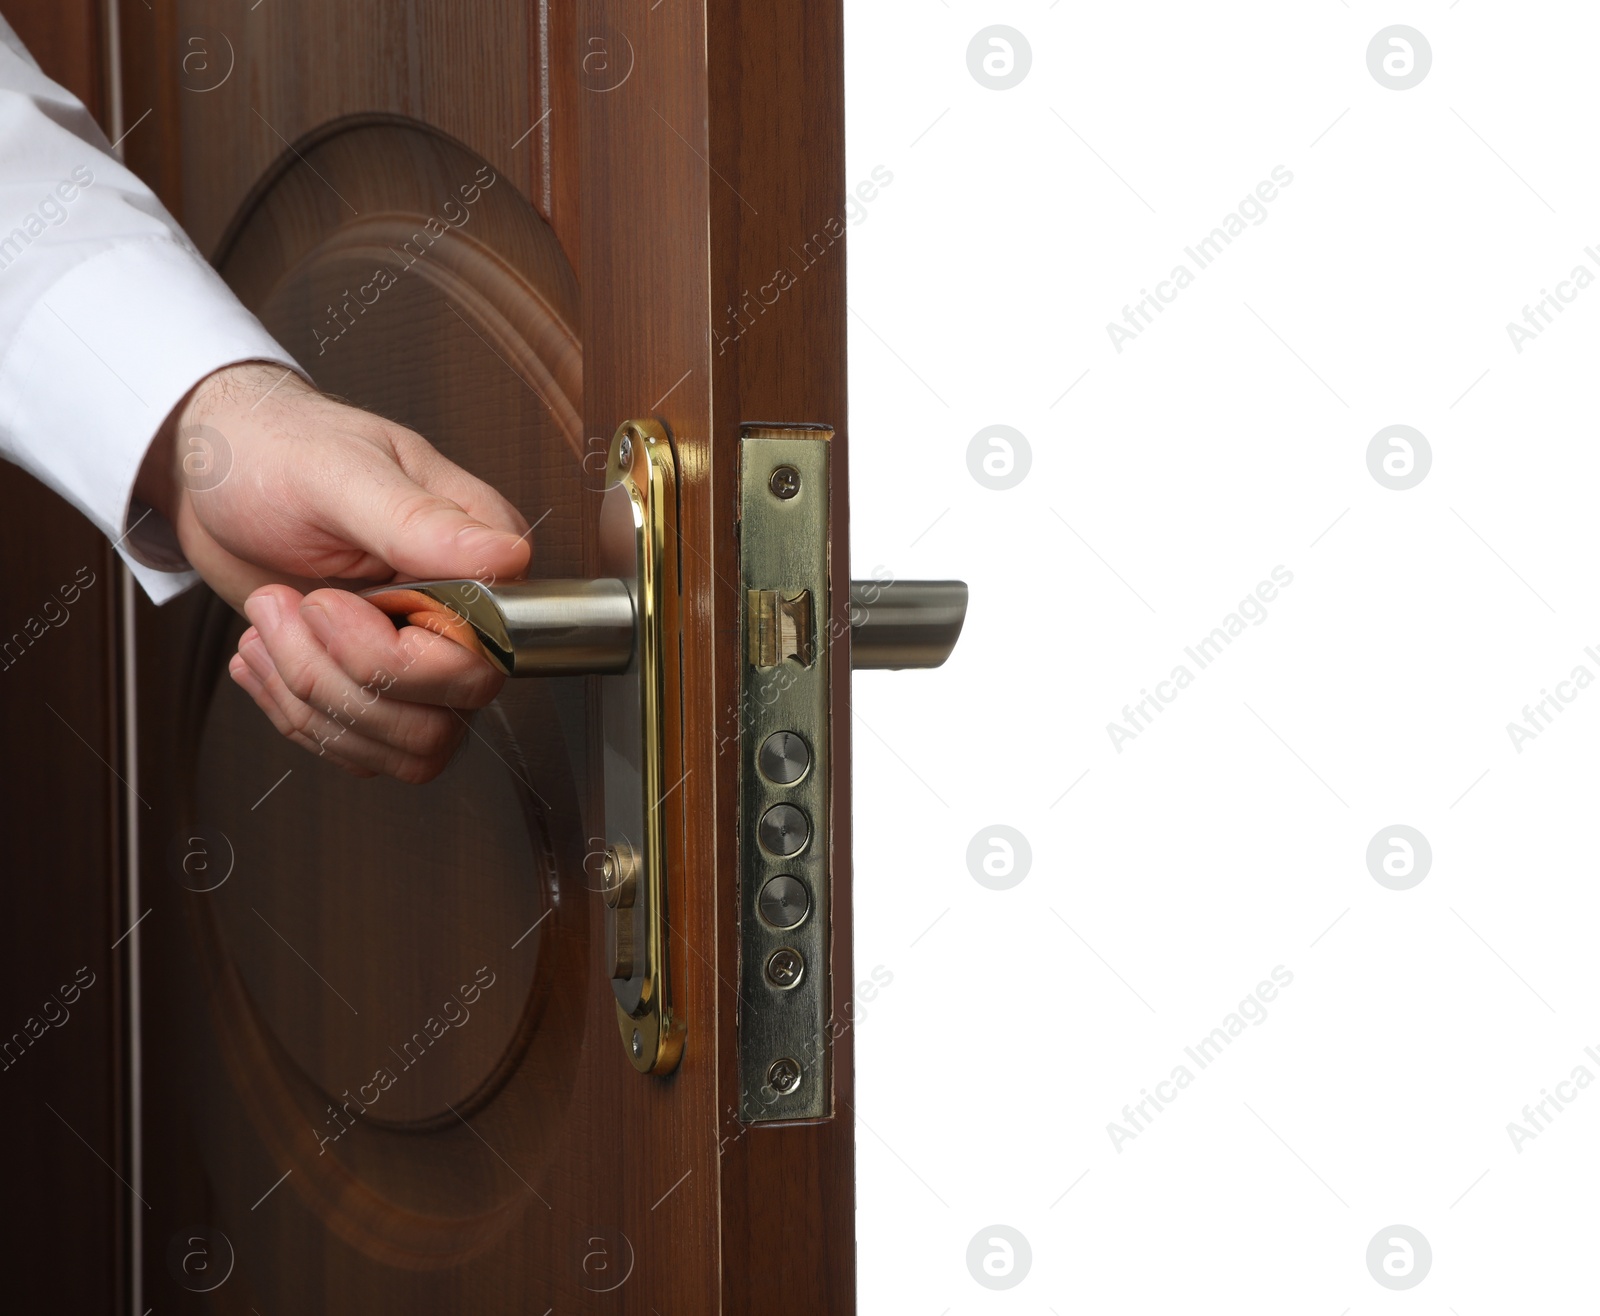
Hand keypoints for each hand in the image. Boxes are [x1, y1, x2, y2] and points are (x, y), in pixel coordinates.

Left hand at [136, 361, 530, 782]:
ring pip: (405, 746)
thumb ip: (422, 522)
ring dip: (311, 698)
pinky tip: (264, 652)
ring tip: (266, 622)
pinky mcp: (376, 688)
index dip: (396, 657)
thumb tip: (508, 558)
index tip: (329, 601)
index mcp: (478, 556)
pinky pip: (363, 750)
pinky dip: (295, 716)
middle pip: (442, 716)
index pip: (483, 655)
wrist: (213, 477)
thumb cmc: (274, 451)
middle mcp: (464, 616)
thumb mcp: (339, 474)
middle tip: (285, 608)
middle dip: (340, 679)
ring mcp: (422, 659)